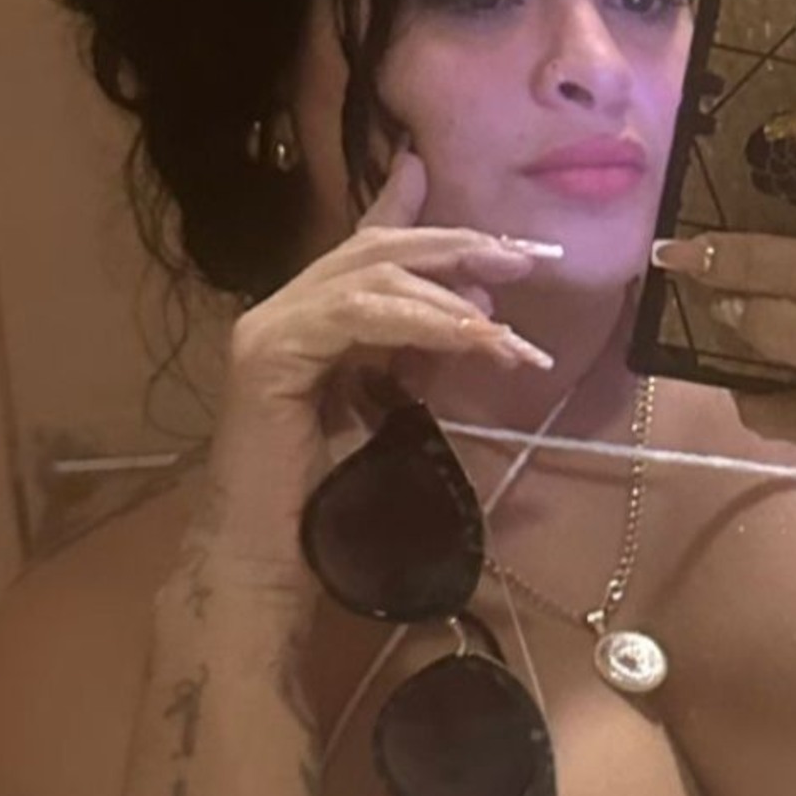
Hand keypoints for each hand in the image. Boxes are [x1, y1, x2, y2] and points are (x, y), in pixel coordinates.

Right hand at [195, 149, 561, 597]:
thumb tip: (480, 312)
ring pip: (372, 276)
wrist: (274, 562)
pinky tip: (469, 338)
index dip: (442, 232)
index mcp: (318, 319)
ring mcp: (271, 325)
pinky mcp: (268, 352)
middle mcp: (289, 308)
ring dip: (451, 299)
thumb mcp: (396, 409)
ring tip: (507, 331)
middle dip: (459, 249)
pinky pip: (355, 316)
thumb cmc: (333, 503)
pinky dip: (421, 323)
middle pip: (378, 249)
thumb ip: (422, 357)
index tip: (513, 237)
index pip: (378, 249)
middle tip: (527, 259)